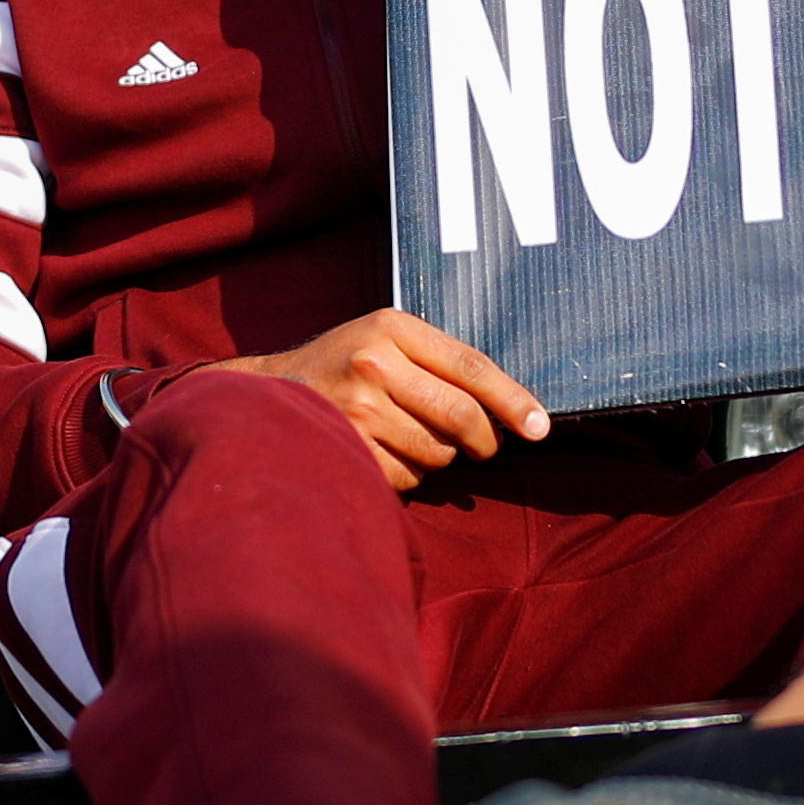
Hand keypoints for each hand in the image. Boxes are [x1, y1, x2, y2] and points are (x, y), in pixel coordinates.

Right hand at [223, 310, 548, 492]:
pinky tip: (384, 453)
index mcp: (391, 328)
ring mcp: (358, 411)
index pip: (472, 367)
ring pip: (439, 453)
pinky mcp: (348, 450)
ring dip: (440, 457)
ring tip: (410, 439)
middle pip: (462, 417)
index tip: (540, 428)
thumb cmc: (340, 368)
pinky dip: (410, 474)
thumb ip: (439, 363)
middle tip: (484, 448)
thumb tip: (511, 411)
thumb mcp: (384, 341)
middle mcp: (374, 365)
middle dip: (484, 441)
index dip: (513, 401)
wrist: (263, 397)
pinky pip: (409, 477)